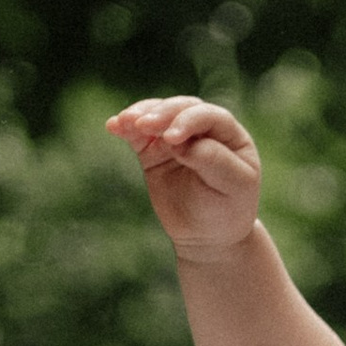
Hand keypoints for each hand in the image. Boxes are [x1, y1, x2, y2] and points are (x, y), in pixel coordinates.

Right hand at [106, 95, 262, 258]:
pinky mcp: (153, 150)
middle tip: (143, 125)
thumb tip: (179, 143)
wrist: (208, 236)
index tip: (171, 138)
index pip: (209, 116)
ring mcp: (176, 138)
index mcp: (231, 135)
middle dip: (162, 114)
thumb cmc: (227, 209)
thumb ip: (212, 160)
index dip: (188, 121)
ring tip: (124, 122)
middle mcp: (203, 130)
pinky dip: (125, 127)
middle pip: (181, 108)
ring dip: (141, 114)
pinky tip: (113, 126)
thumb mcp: (231, 187)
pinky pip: (138, 134)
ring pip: (158, 115)